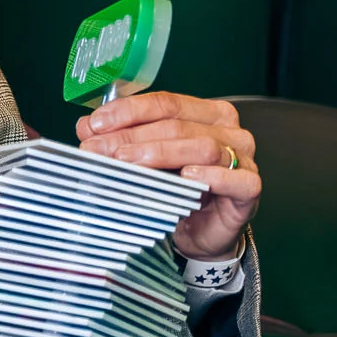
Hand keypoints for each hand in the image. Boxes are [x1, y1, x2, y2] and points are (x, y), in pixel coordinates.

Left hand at [75, 91, 258, 260]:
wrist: (201, 233)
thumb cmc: (177, 190)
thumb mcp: (145, 161)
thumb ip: (119, 140)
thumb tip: (86, 127)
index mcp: (206, 113)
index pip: (165, 103)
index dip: (128, 111)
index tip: (95, 125)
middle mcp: (229, 130)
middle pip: (177, 125)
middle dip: (132, 137)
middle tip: (99, 150)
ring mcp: (244, 158)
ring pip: (203, 147)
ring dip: (160, 153)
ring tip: (128, 163)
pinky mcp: (250, 188)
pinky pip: (237, 178)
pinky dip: (212, 176)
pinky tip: (187, 177)